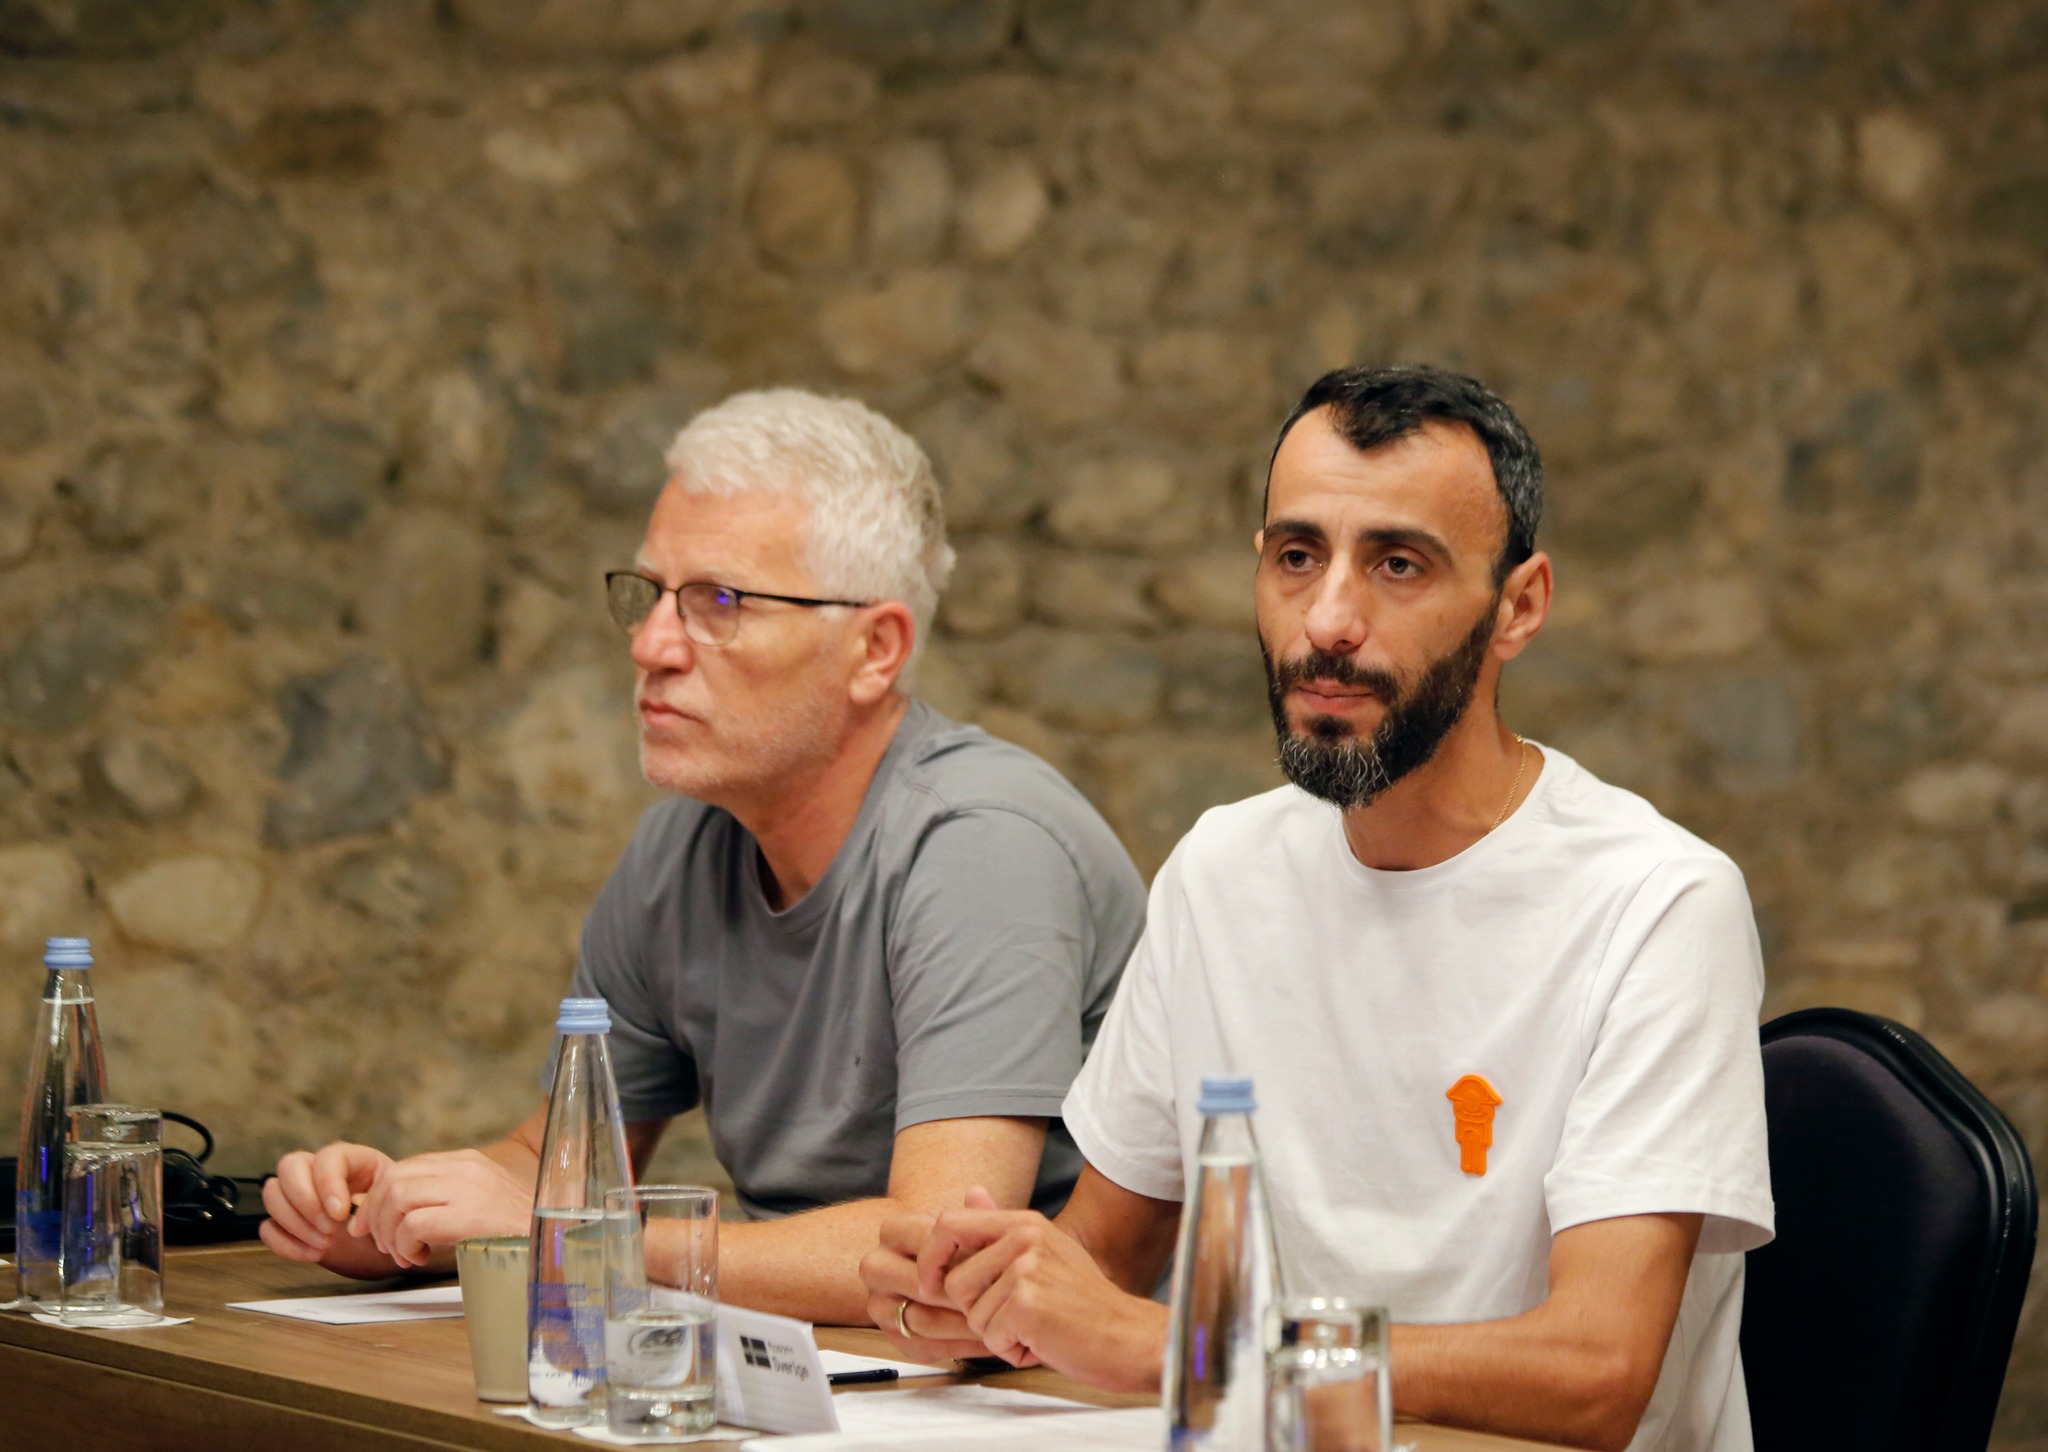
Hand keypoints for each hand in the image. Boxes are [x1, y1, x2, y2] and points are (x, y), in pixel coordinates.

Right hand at [261, 1142, 393, 1264]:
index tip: (341, 1214)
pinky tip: (314, 1254)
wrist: (386, 1236)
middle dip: (306, 1201)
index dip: (328, 1184)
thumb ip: (374, 1199)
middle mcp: (317, 1170)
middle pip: (289, 1166)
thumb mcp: (392, 1201)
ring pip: (272, 1193)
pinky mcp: (285, 1223)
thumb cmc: (391, 1214)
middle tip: (330, 1229)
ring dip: (295, 1224)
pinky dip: (285, 1244)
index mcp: (349, 1158)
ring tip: (326, 1243)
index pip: (326, 1157)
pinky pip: (267, 1228)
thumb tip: (347, 1209)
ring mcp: (297, 1195)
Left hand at [349, 1149, 532, 1267]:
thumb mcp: (480, 1200)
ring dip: (389, 1234)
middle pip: (393, 1179)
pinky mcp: (468, 1214)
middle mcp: (465, 1166)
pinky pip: (412, 1224)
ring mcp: (467, 1187)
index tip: (369, 1225)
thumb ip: (445, 1196)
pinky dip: (404, 1245)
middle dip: (374, 1215)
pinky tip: (419, 1257)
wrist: (557, 1239)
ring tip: (404, 1254)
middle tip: (382, 1245)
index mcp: (467, 1160)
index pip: (403, 1167)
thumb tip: (396, 1210)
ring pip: (397, 1199)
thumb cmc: (516, 1229)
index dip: (376, 1198)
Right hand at [861, 1204, 999, 1362]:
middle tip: (1000, 1303)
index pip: (926, 1244)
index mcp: (893, 1232)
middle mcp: (877, 1267)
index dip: (962, 1259)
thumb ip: (976, 1214)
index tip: (996, 1267)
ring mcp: (880, 1304)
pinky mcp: (892, 1336)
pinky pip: (925, 1347)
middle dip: (963, 1297)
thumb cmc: (960, 1247)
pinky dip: (959, 1346)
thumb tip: (977, 1193)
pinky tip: (988, 1340)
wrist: (942, 1273)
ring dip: (965, 1325)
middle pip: (919, 1286)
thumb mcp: (968, 1229)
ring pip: (922, 1320)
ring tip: (999, 1324)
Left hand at [916, 1189, 1165, 1391]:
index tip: (933, 1284)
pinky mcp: (1028, 1304)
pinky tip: (1042, 1342)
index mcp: (1024, 1223)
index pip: (949, 1223)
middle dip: (975, 1311)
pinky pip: (992, 1336)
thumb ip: (1002, 1226)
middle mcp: (1024, 1239)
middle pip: (954, 1280)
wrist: (1128, 1337)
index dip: (930, 1257)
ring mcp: (1026, 1270)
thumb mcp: (1046, 1251)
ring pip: (972, 1314)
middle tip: (1015, 1316)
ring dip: (997, 1334)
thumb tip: (971, 1191)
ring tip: (1034, 1328)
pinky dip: (1012, 1350)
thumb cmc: (1085, 1302)